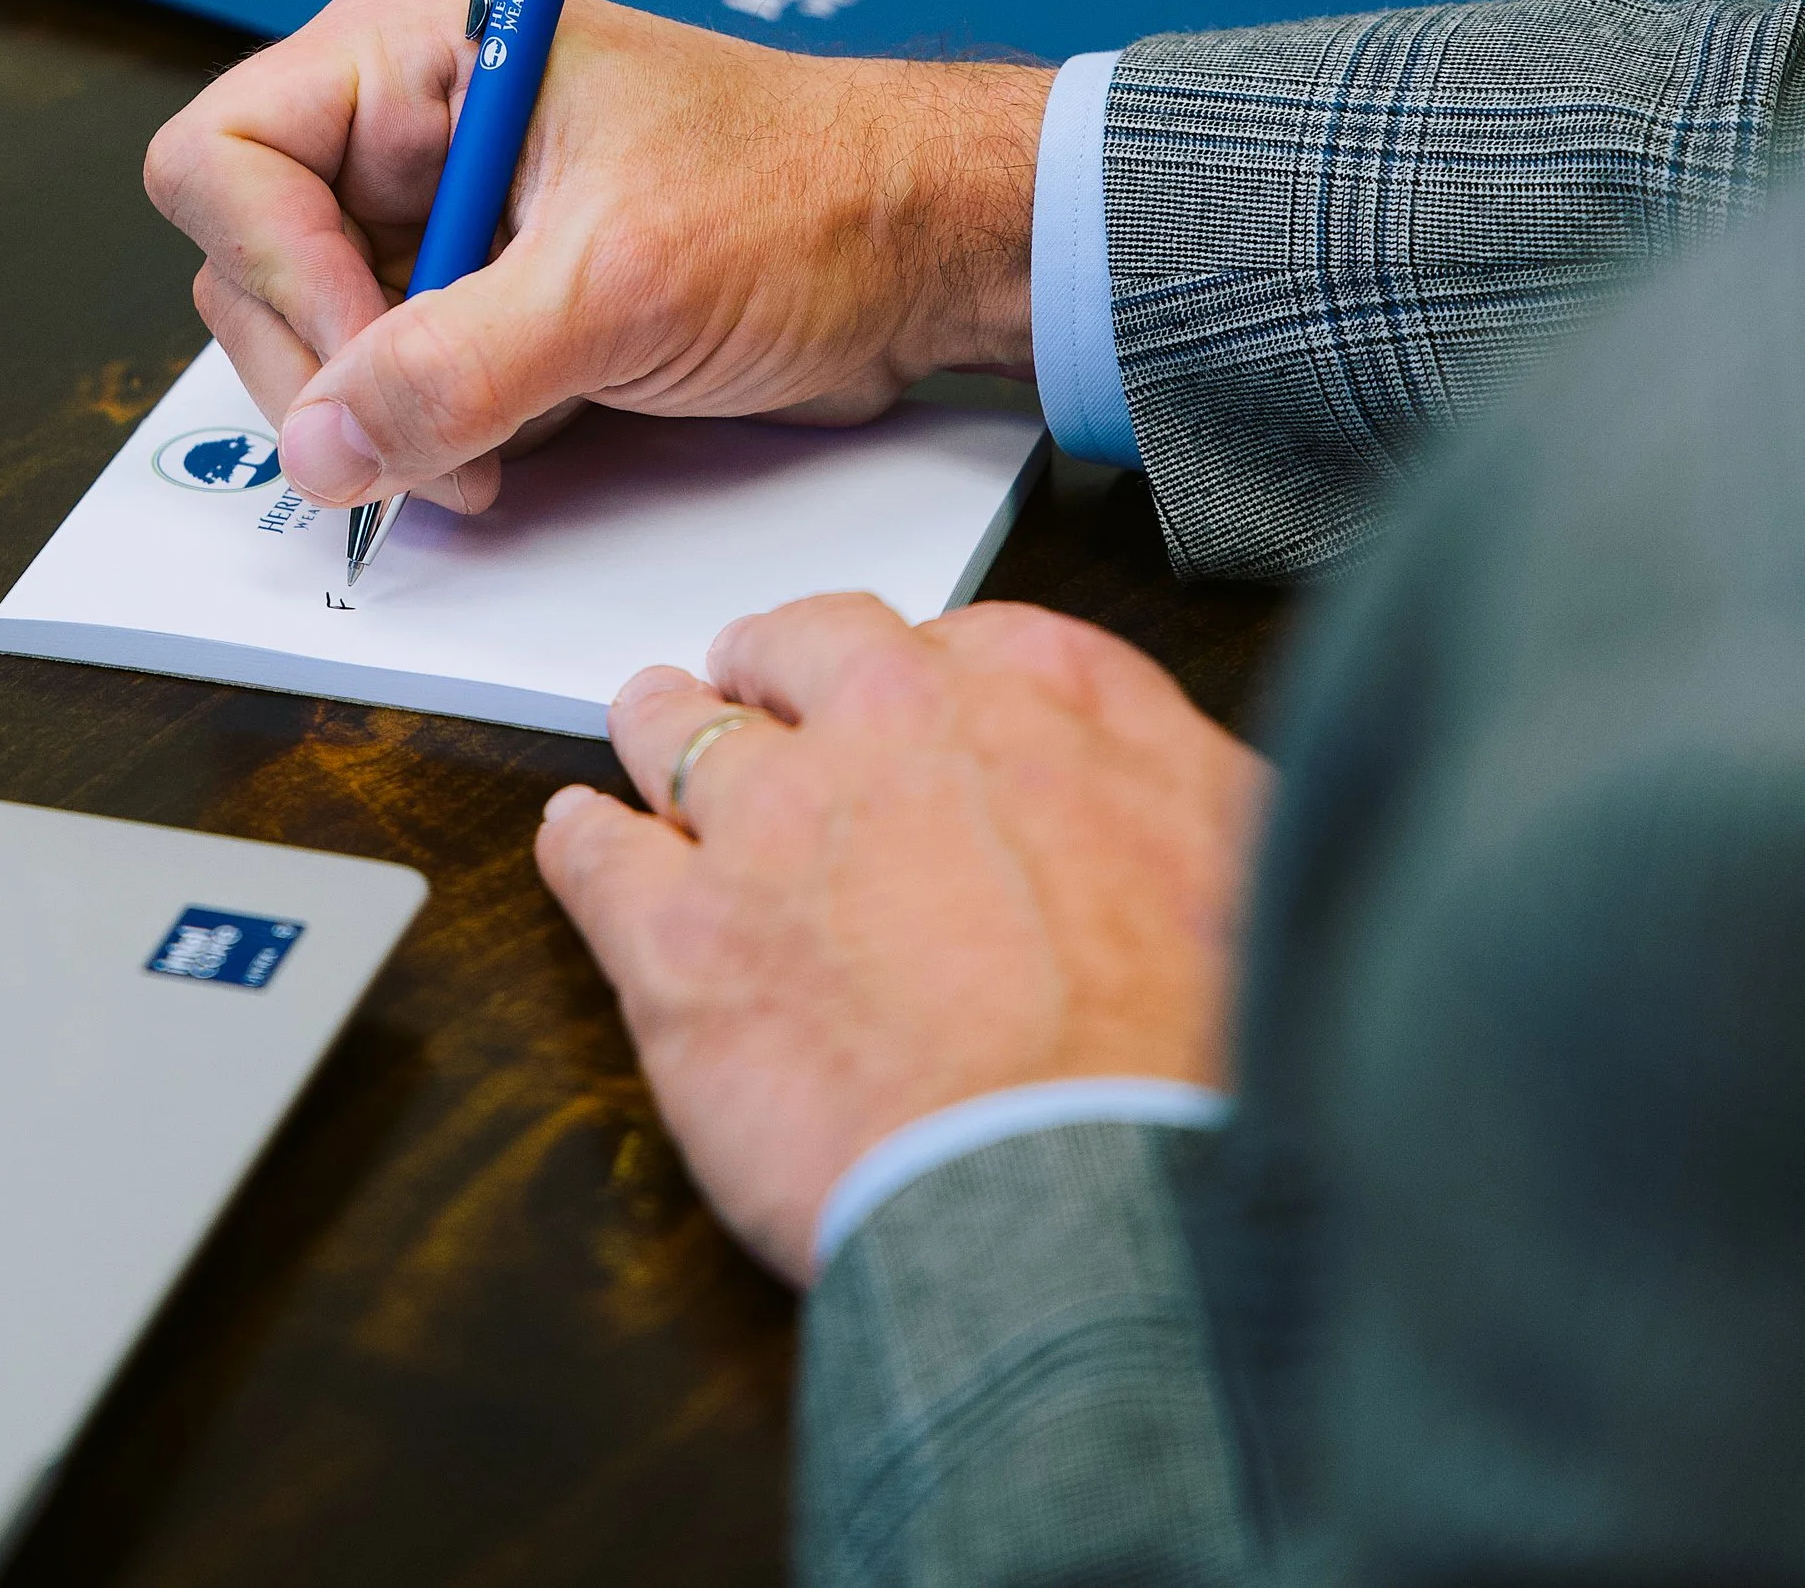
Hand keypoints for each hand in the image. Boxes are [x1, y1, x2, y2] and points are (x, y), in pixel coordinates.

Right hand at [143, 0, 1049, 515]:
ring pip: (311, 336)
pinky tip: (516, 444)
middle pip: (246, 261)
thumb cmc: (805, 200)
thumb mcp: (621, 284)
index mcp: (417, 48)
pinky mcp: (478, 289)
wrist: (920, 249)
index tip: (371, 364)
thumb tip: (322, 443)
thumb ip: (456, 366)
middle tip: (427, 447)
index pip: (227, 158)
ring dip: (385, 417)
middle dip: (330, 369)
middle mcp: (406, 119)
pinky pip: (389, 377)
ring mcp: (437, 210)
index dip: (279, 275)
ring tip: (496, 449)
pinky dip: (431, 434)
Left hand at [535, 596, 1271, 1284]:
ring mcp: (771, 822)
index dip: (898, 686)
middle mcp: (889, 722)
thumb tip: (1154, 769)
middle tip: (753, 696)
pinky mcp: (681, 938)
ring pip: (674, 731)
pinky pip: (593, 853)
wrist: (1096, 1189)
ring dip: (661, 732)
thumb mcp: (1247, 849)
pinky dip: (583, 843)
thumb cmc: (1189, 1046)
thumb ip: (1169, 772)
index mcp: (1032, 687)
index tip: (887, 712)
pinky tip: (580, 842)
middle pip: (789, 652)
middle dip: (769, 673)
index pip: (929, 638)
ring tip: (649, 735)